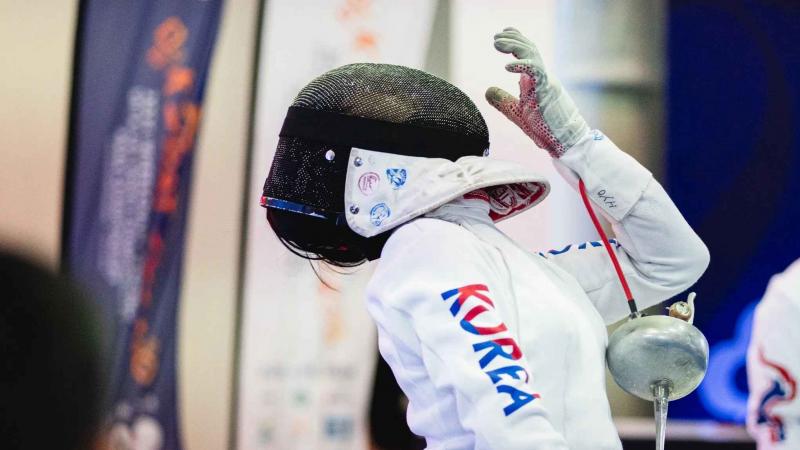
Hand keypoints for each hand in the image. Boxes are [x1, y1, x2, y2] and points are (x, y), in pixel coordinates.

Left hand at [485, 27, 588, 157]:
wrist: (566, 141)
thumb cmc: (546, 128)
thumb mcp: (518, 112)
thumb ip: (503, 101)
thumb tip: (488, 90)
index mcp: (536, 80)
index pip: (528, 53)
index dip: (517, 40)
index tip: (503, 33)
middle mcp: (542, 77)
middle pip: (530, 49)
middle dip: (513, 40)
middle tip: (496, 38)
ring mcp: (546, 82)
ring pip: (533, 55)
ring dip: (515, 46)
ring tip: (498, 43)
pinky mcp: (547, 91)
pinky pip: (536, 72)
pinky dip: (522, 65)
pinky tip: (507, 66)